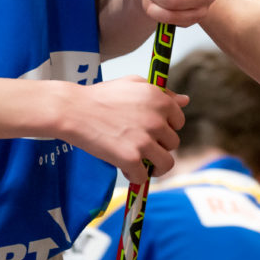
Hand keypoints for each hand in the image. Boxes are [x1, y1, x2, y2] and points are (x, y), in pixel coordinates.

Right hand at [61, 75, 189, 183]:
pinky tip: (124, 167)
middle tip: (139, 145)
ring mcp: (145, 140)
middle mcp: (157, 120)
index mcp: (160, 100)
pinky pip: (144, 175)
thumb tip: (186, 100)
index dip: (165, 127)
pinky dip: (135, 175)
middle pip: (173, 143)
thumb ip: (162, 93)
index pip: (179, 121)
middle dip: (158, 146)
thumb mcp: (134, 84)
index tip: (152, 131)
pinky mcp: (131, 158)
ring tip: (140, 163)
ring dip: (154, 166)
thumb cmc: (102, 96)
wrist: (74, 110)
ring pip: (166, 163)